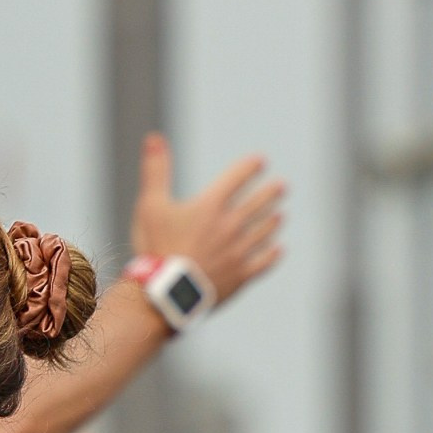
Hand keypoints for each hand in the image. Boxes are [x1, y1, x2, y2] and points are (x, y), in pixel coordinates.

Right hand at [127, 134, 285, 309]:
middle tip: (282, 187)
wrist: (165, 296)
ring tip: (280, 215)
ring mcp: (239, 252)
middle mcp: (231, 225)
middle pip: (259, 203)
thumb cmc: (155, 249)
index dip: (251, 167)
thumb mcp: (150, 206)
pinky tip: (279, 249)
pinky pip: (263, 262)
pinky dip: (272, 255)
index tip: (260, 162)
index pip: (239, 176)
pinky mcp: (240, 276)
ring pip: (265, 231)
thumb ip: (155, 170)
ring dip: (273, 221)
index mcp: (211, 205)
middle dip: (272, 192)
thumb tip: (153, 137)